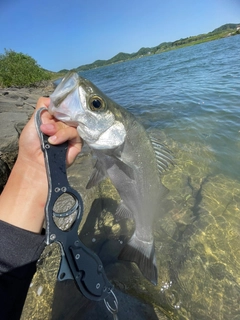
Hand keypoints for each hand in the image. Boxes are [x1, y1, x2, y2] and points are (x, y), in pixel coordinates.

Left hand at [0, 97, 81, 232]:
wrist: (35, 164)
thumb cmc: (30, 145)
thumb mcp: (32, 122)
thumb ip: (42, 108)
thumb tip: (52, 98)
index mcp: (53, 118)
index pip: (60, 105)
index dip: (57, 106)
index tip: (50, 111)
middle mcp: (63, 124)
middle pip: (66, 112)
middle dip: (54, 120)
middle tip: (44, 129)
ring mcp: (71, 133)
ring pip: (70, 122)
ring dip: (57, 129)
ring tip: (48, 137)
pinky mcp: (77, 143)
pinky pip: (75, 132)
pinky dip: (63, 135)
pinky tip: (54, 142)